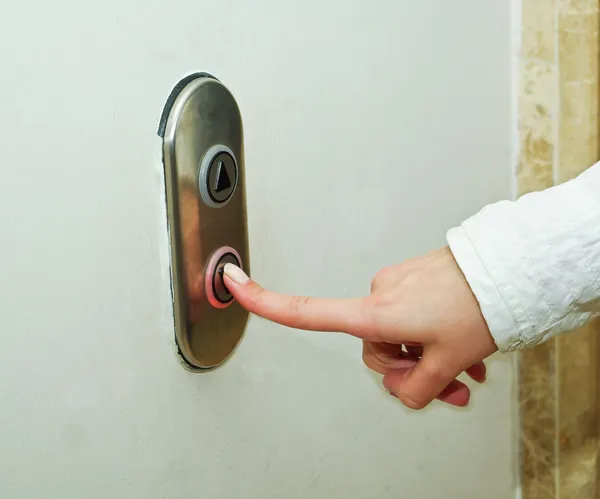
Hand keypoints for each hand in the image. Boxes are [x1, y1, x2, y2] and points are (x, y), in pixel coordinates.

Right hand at [222, 247, 497, 409]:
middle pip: (373, 349)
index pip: (308, 310)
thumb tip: (406, 390)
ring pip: (398, 336)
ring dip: (427, 357)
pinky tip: (464, 352)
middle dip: (407, 370)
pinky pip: (412, 318)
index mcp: (377, 312)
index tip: (233, 281)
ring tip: (465, 368)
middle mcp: (380, 294)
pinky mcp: (414, 280)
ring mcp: (397, 285)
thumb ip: (418, 389)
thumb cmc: (479, 307)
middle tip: (447, 384)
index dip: (266, 301)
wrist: (509, 272)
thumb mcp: (448, 364)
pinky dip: (432, 338)